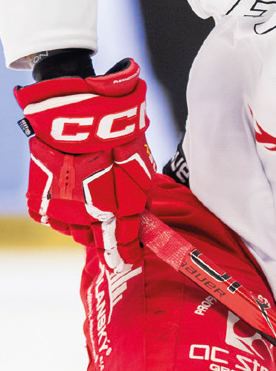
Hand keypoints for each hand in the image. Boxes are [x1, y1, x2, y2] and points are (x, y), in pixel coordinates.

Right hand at [15, 58, 155, 270]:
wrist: (83, 111)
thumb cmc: (118, 139)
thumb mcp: (141, 173)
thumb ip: (138, 206)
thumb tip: (140, 228)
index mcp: (115, 211)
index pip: (121, 247)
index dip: (126, 255)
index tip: (129, 259)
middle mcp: (86, 215)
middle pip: (96, 241)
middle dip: (105, 238)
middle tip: (111, 228)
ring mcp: (60, 206)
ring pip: (72, 231)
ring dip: (83, 226)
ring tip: (90, 208)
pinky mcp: (39, 195)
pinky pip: (49, 218)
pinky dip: (59, 214)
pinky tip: (68, 201)